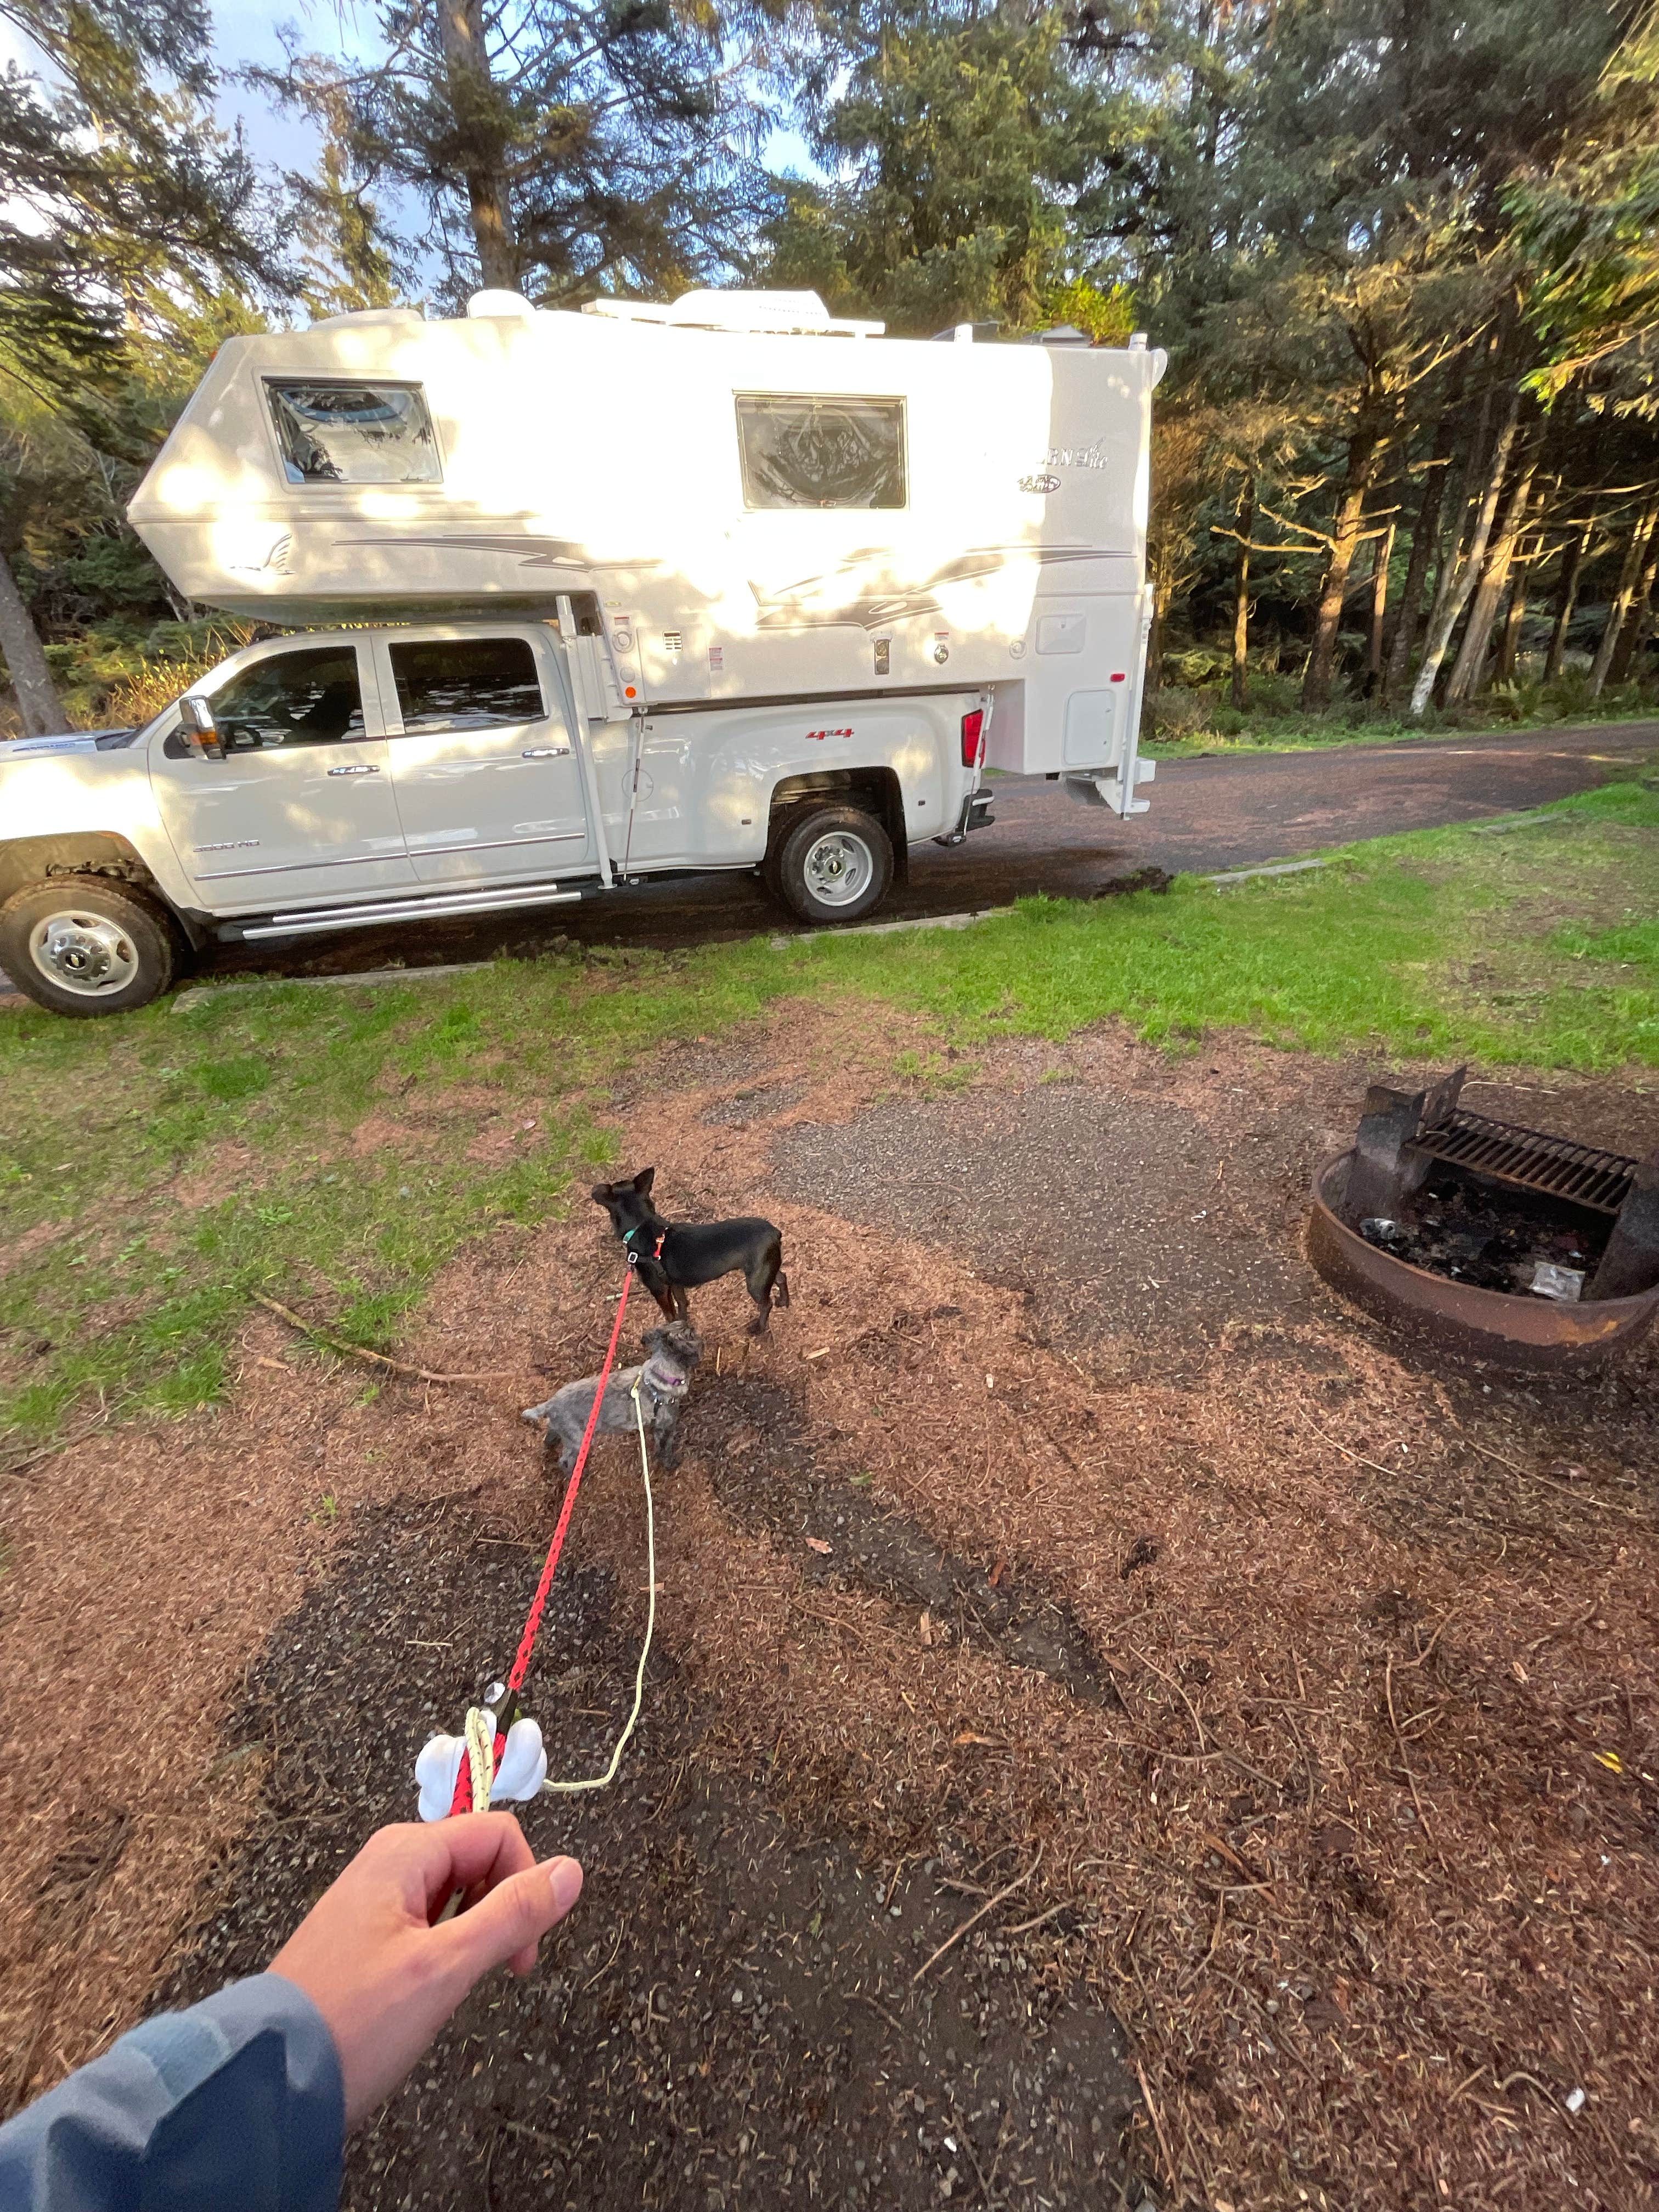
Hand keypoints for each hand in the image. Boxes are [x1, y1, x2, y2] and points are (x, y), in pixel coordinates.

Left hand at [270, 1814, 581, 2127]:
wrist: (267, 2079)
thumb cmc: (358, 2021)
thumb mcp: (445, 1967)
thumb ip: (512, 1914)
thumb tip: (573, 1869)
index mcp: (405, 1852)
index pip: (498, 1834)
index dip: (526, 1884)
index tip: (523, 1955)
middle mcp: (387, 1862)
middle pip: (476, 1860)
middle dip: (501, 1910)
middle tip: (500, 1974)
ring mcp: (370, 1899)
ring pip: (452, 1895)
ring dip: (472, 1934)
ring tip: (453, 1989)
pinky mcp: (361, 1937)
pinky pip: (423, 1923)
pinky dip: (442, 1950)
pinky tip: (426, 1994)